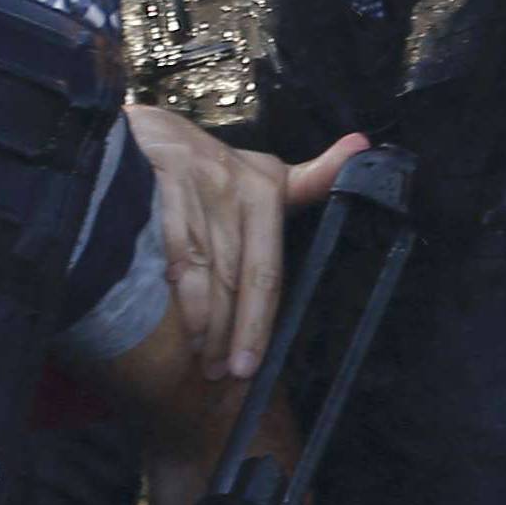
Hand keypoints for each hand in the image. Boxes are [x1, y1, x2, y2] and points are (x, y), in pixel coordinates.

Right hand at [127, 106, 368, 375]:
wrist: (144, 129)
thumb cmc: (212, 163)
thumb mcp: (264, 171)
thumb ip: (311, 179)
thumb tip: (361, 145)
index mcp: (264, 188)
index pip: (266, 269)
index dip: (258, 319)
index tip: (252, 363)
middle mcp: (232, 188)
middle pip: (236, 280)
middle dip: (233, 334)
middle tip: (230, 375)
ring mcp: (193, 191)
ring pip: (204, 277)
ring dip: (205, 328)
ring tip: (207, 364)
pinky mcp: (155, 191)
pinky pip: (172, 259)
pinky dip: (178, 300)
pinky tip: (184, 330)